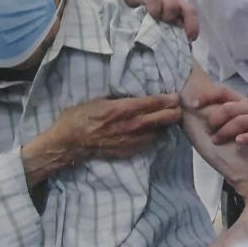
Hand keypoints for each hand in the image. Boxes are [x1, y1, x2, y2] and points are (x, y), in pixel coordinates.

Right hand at [24, 94, 180, 186]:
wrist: (69, 143)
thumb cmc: (78, 117)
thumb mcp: (97, 100)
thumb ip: (118, 98)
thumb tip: (133, 95)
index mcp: (121, 109)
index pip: (151, 103)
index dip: (167, 99)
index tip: (175, 95)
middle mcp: (129, 125)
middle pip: (160, 119)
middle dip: (173, 112)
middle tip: (179, 107)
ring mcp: (129, 140)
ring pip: (157, 132)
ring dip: (165, 125)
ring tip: (171, 118)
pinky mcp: (127, 151)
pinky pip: (148, 143)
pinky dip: (154, 136)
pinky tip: (156, 131)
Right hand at [110, 0, 199, 40]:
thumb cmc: (149, 2)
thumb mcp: (161, 12)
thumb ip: (169, 23)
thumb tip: (175, 43)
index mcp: (178, 3)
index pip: (192, 13)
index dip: (194, 26)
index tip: (190, 39)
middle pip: (188, 10)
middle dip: (187, 24)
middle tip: (179, 35)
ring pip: (172, 7)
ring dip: (168, 18)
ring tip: (159, 24)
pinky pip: (155, 2)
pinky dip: (155, 11)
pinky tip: (150, 16)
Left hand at [188, 80, 247, 147]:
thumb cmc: (244, 132)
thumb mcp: (231, 118)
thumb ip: (217, 112)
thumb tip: (192, 105)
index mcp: (239, 101)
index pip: (222, 92)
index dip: (207, 96)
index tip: (194, 105)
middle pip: (229, 108)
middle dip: (215, 118)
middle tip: (208, 130)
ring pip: (239, 120)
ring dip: (224, 131)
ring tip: (216, 140)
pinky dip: (246, 137)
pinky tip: (238, 141)